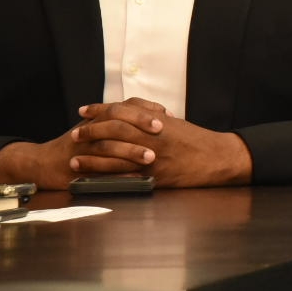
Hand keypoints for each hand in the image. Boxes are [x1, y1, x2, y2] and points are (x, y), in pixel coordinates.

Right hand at [0, 119, 157, 188]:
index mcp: (99, 118)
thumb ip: (123, 122)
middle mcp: (91, 129)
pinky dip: (118, 172)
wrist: (41, 163)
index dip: (145, 109)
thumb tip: (159, 117)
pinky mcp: (78, 168)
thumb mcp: (97, 128)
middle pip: (117, 120)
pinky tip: (135, 177)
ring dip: (131, 151)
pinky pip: (100, 169)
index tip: (166, 114)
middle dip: (140, 124)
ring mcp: (83, 148)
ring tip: (151, 157)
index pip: (124, 106)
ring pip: (108, 145)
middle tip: (161, 130)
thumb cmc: (78, 146)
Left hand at [73, 99, 251, 186]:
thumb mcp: (174, 123)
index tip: (83, 111)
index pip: (120, 110)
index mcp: (154, 121)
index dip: (99, 110)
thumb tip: (131, 112)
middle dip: (90, 132)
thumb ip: (151, 117)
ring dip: (90, 158)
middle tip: (74, 135)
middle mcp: (150, 137)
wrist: (217, 158)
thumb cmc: (197, 141)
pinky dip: (105, 178)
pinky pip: (123, 177)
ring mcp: (150, 157)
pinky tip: (93, 180)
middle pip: (111, 131)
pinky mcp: (153, 176)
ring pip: (112, 155)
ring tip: (74, 159)